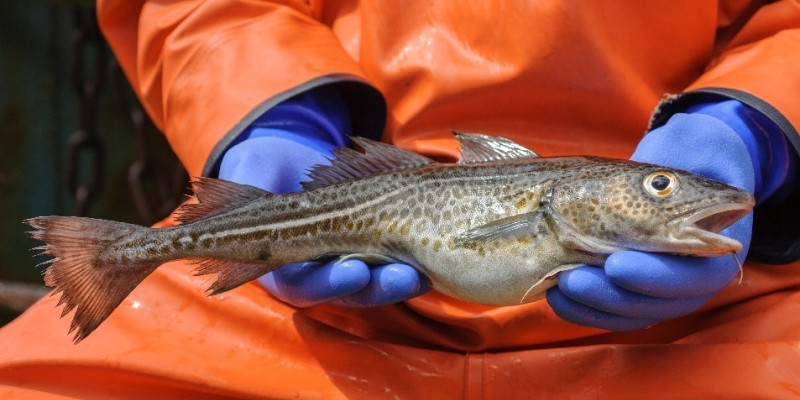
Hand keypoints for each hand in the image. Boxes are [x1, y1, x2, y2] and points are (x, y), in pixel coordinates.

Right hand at [218, 89, 428, 306]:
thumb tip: (197, 200)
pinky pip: (391, 257)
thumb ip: (226, 194)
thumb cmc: (258, 168)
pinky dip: (410, 255)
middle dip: (375, 286)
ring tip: (421, 269)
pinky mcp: (371, 244)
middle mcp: (313, 271)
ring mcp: (343, 260)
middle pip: (346, 290)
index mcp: (277, 266)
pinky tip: (430, 251)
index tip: (352, 271)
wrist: (286, 157)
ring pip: (372, 279)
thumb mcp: (241, 177)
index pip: (302, 284)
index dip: (327, 282)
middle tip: (402, 275)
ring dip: (398, 277)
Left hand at [547, 107, 772, 329]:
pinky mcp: (635, 289)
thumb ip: (692, 168)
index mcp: (721, 246)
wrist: (682, 155)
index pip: (696, 277)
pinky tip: (554, 295)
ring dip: (593, 303)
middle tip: (573, 279)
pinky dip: (583, 308)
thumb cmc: (690, 150)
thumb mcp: (694, 147)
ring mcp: (665, 287)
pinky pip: (613, 312)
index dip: (656, 277)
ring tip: (560, 284)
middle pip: (659, 304)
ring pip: (632, 313)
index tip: (616, 264)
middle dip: (612, 294)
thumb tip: (707, 191)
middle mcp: (694, 275)